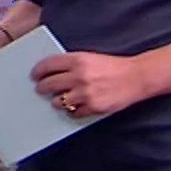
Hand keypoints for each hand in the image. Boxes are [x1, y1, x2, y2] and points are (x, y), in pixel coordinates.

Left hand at [30, 51, 148, 117]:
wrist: (136, 77)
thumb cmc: (113, 67)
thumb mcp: (90, 57)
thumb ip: (72, 64)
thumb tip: (51, 72)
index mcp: (78, 60)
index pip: (48, 65)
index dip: (38, 71)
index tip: (34, 75)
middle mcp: (79, 76)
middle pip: (49, 84)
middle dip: (42, 88)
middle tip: (40, 89)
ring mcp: (85, 93)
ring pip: (58, 101)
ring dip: (56, 101)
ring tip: (58, 99)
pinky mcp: (93, 107)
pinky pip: (73, 113)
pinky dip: (71, 111)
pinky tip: (73, 107)